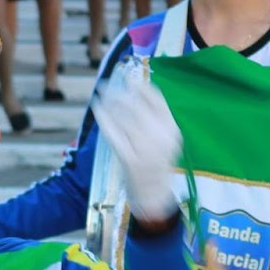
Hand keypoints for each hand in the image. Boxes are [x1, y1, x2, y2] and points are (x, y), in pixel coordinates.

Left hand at [92, 65, 182, 223]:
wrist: (154, 191)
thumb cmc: (158, 160)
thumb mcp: (166, 136)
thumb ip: (157, 116)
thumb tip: (139, 89)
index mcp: (172, 129)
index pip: (156, 100)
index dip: (140, 86)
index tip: (128, 77)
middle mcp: (160, 137)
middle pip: (137, 106)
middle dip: (120, 92)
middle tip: (106, 83)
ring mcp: (144, 149)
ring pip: (124, 118)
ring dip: (110, 102)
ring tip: (101, 93)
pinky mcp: (128, 158)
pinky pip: (113, 133)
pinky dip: (104, 118)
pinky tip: (97, 108)